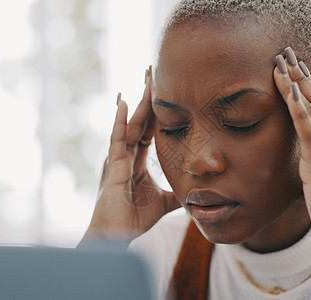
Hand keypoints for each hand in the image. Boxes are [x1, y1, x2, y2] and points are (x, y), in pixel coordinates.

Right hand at [81, 67, 180, 242]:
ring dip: (138, 102)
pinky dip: (120, 122)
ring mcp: (118, 159)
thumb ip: (178, 194)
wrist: (116, 237)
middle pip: (140, 120)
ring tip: (144, 78)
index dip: (157, 110)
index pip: (149, 128)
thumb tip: (197, 192)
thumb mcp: (164, 202)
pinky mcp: (112, 168)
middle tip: (153, 70)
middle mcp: (126, 155)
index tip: (165, 89)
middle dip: (147, 96)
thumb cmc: (133, 219)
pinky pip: (117, 141)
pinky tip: (124, 104)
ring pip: (130, 124)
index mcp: (137, 159)